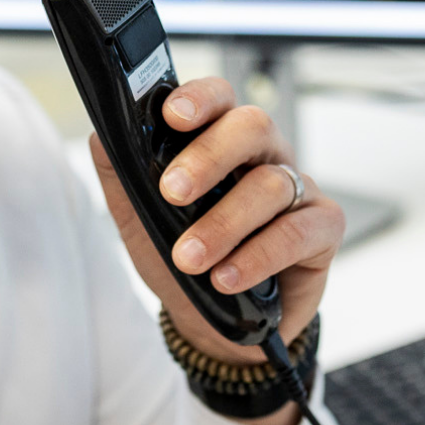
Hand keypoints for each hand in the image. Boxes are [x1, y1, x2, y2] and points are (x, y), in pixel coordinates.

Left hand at [90, 76, 343, 368]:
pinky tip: (226, 277)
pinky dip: (258, 256)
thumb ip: (121, 176)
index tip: (172, 116)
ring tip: (189, 258)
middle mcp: (264, 156)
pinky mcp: (323, 229)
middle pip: (252, 126)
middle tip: (173, 193)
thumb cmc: (183, 260)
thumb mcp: (141, 220)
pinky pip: (298, 232)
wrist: (213, 325)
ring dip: (224, 224)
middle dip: (209, 156)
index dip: (200, 99)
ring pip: (270, 185)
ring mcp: (297, 190)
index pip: (217, 99)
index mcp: (221, 141)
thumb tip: (100, 135)